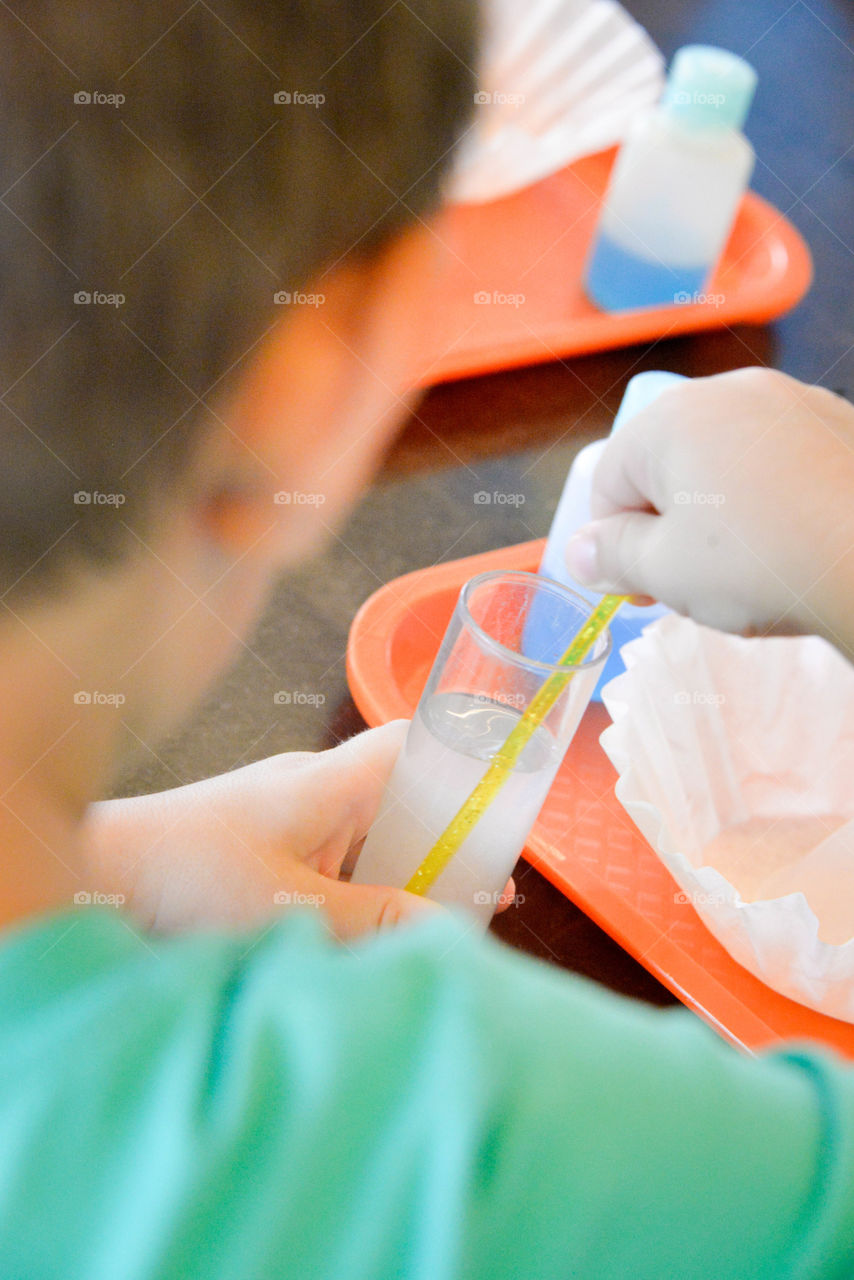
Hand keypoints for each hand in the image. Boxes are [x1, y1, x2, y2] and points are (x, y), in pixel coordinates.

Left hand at [82, 721, 514, 939]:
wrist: (95, 882)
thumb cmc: (184, 877)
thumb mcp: (290, 907)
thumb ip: (375, 919)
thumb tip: (452, 931)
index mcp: (327, 781)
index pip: (415, 743)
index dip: (468, 755)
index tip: (515, 786)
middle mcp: (314, 791)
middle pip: (406, 797)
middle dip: (453, 837)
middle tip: (501, 882)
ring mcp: (291, 823)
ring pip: (374, 838)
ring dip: (413, 872)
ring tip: (462, 915)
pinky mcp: (269, 855)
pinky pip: (341, 865)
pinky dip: (373, 891)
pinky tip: (392, 930)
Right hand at [564, 369, 853, 654]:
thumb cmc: (764, 564)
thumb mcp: (665, 573)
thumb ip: (612, 557)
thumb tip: (581, 553)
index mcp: (672, 418)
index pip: (609, 482)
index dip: (613, 544)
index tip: (639, 590)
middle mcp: (730, 391)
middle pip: (668, 465)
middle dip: (669, 525)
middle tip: (693, 583)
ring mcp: (793, 401)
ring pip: (728, 463)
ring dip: (721, 512)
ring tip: (750, 567)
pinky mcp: (840, 423)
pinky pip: (781, 462)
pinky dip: (774, 499)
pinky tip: (794, 543)